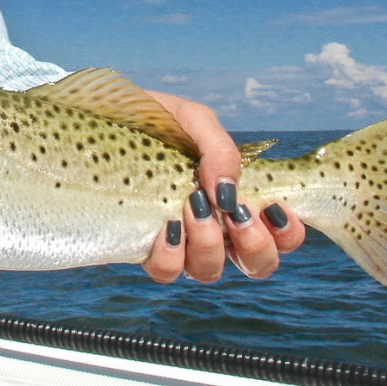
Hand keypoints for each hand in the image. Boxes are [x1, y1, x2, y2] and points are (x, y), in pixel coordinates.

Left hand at [141, 91, 305, 283]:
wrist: (98, 116)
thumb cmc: (150, 117)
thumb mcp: (192, 119)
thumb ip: (220, 149)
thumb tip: (228, 192)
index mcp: (232, 196)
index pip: (279, 234)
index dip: (288, 233)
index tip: (273, 207)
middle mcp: (213, 225)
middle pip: (256, 264)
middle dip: (255, 246)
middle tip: (236, 215)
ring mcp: (178, 238)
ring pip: (209, 271)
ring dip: (210, 245)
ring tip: (192, 208)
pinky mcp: (141, 244)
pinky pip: (166, 271)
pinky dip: (171, 254)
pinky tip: (165, 227)